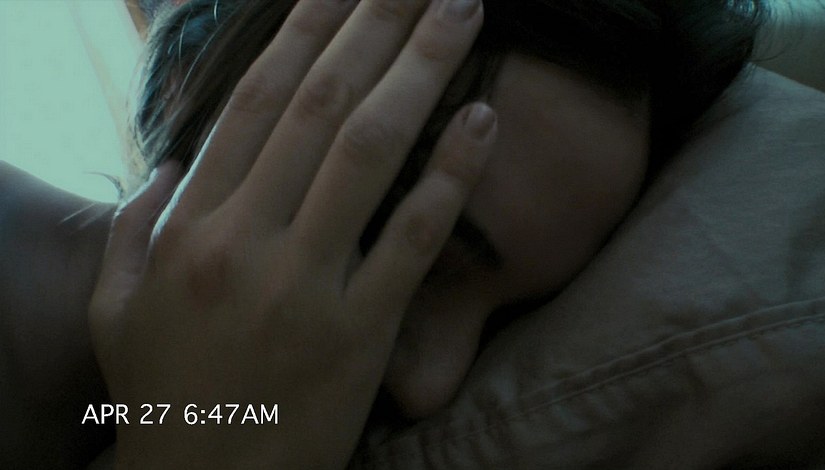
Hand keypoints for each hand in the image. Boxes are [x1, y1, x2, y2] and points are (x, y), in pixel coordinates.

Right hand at [88, 0, 493, 467]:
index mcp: (191, 228)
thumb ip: (135, 225)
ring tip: (461, 11)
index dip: (303, 32)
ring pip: (371, 152)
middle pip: (321, 106)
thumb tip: (172, 161)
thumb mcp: (117, 309)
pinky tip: (483, 117)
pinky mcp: (363, 332)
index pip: (254, 101)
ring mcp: (309, 286)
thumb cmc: (165, 395)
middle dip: (374, 25)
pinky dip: (452, 174)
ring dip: (420, 70)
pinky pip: (416, 239)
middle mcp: (248, 242)